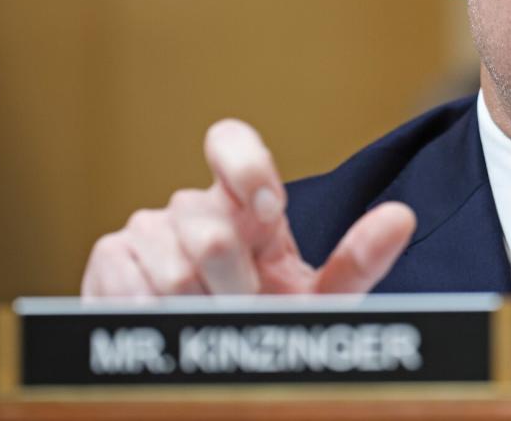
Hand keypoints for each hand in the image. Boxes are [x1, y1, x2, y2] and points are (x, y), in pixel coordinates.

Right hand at [81, 119, 415, 296]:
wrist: (202, 369)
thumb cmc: (266, 325)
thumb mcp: (315, 299)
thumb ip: (357, 261)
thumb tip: (402, 216)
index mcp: (245, 204)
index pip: (229, 141)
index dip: (244, 165)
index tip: (270, 208)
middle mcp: (193, 207)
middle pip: (212, 233)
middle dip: (232, 288)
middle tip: (240, 310)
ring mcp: (145, 229)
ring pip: (174, 269)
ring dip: (196, 312)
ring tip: (206, 321)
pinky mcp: (109, 258)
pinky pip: (131, 289)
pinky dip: (158, 320)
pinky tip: (168, 325)